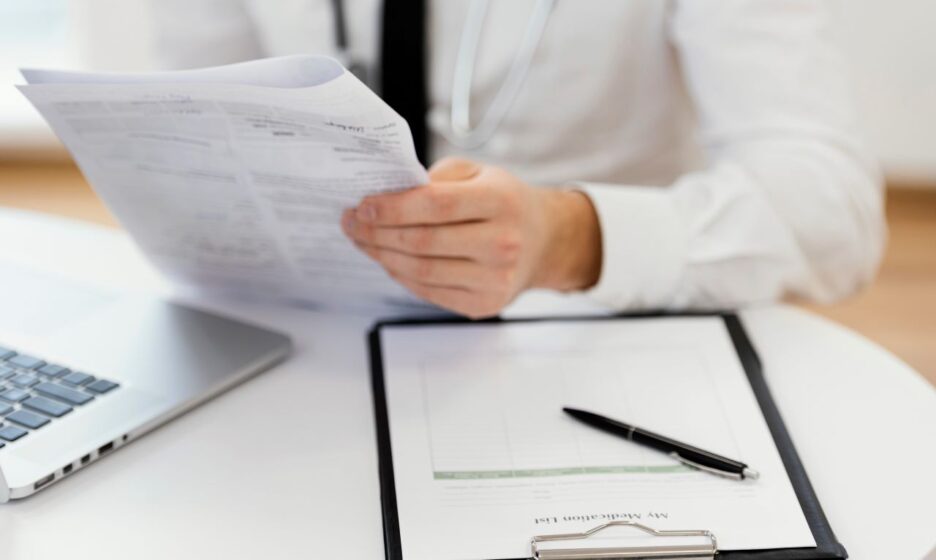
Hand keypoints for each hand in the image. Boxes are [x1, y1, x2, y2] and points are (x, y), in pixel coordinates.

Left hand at [341, 158, 601, 317]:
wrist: (544, 241)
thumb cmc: (504, 202)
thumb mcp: (479, 173)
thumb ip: (436, 180)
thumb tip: (385, 196)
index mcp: (501, 201)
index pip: (436, 206)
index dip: (393, 207)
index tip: (362, 205)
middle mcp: (502, 242)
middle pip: (423, 242)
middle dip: (377, 232)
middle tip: (351, 222)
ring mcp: (495, 279)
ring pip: (421, 271)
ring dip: (382, 256)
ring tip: (362, 240)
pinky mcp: (485, 304)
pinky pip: (429, 292)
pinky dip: (401, 276)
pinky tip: (387, 259)